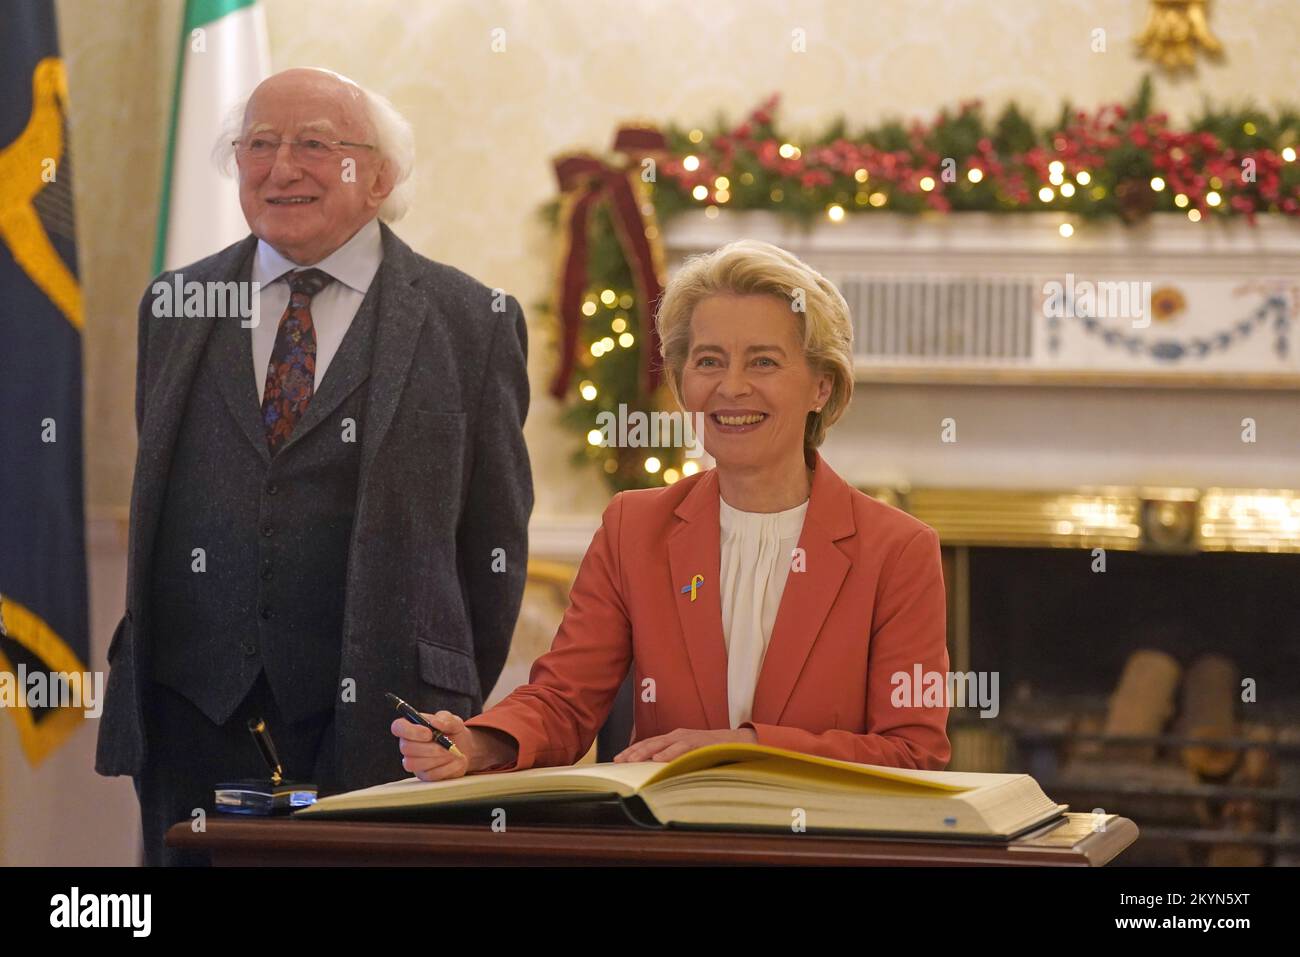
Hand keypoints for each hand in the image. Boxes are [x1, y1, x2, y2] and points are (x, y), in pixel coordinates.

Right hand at [390, 710, 472, 780]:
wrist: (464, 748)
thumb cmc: (452, 731)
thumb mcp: (453, 721)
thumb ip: (445, 719)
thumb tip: (435, 723)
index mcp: (411, 726)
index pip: (398, 727)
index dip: (410, 731)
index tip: (429, 733)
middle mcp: (408, 744)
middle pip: (406, 748)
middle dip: (428, 748)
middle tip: (446, 746)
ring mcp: (413, 761)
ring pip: (413, 763)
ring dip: (436, 759)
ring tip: (453, 753)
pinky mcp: (424, 775)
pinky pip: (429, 775)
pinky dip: (446, 768)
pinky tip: (457, 762)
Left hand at [613, 727, 757, 762]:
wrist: (738, 742)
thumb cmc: (711, 750)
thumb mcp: (689, 754)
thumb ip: (674, 760)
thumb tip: (656, 772)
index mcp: (674, 738)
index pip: (649, 743)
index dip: (633, 750)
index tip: (617, 758)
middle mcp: (678, 735)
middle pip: (651, 742)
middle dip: (634, 751)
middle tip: (619, 760)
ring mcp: (689, 737)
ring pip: (663, 743)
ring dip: (647, 751)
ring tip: (633, 760)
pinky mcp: (700, 742)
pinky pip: (682, 747)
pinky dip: (670, 752)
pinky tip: (659, 759)